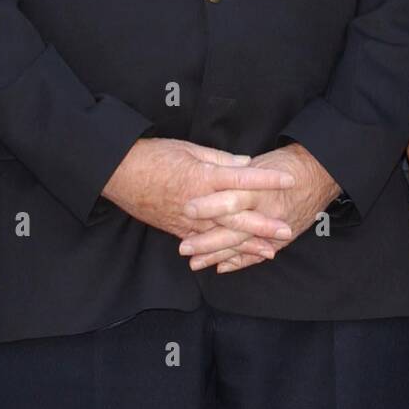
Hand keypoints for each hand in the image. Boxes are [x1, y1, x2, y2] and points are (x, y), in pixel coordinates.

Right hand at [101, 138, 296, 243]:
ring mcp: (187, 220)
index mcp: (203, 176)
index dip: (266, 181)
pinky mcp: (178, 230)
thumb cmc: (153, 155)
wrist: (120, 173)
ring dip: (246, 245)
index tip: (288, 181)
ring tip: (269, 252)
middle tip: (286, 230)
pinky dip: (219, 253)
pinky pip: (202, 245)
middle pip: (236, 215)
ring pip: (222, 236)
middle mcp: (198, 202)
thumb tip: (245, 164)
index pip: (242, 179)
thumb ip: (219, 159)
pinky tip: (234, 260)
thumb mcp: (188, 148)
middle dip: (263, 224)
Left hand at [177, 144, 340, 273]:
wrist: (321, 174)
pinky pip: (258, 255)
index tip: (186, 210)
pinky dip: (239, 262)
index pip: (230, 198)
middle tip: (184, 247)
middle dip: (207, 240)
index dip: (209, 205)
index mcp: (259, 187)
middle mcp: (267, 209)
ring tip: (194, 263)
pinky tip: (221, 267)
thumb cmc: (286, 163)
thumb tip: (209, 181)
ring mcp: (276, 227)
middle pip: (233, 228)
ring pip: (242, 245)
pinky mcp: (283, 238)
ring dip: (217, 255)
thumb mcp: (259, 162)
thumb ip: (234, 173)